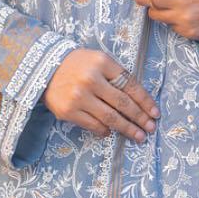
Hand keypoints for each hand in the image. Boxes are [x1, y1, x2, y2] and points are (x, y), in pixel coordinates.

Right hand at [42, 48, 159, 141]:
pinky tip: (112, 132)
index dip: (145, 101)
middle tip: (151, 128)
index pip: (130, 85)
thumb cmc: (77, 65)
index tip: (155, 113)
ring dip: (127, 129)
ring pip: (110, 118)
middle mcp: (90, 80)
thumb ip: (116, 76)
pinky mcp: (68, 111)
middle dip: (140, 118)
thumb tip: (139, 102)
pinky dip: (105, 130)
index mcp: (102, 63)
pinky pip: (94, 125)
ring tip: (139, 136)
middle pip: (123, 104)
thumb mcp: (98, 61)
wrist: (43, 68)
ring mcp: (78, 97)